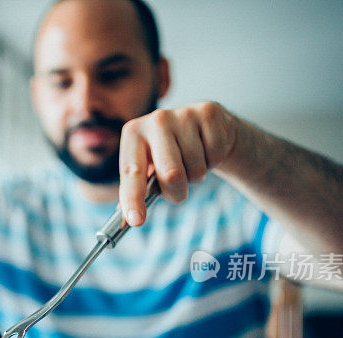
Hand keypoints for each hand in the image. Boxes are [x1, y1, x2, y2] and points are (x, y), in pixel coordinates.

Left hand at [118, 102, 237, 224]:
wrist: (204, 128)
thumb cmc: (169, 155)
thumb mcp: (148, 169)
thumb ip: (136, 192)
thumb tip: (127, 220)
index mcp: (133, 134)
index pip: (131, 172)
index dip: (133, 198)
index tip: (136, 221)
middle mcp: (155, 120)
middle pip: (171, 174)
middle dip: (177, 192)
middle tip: (178, 188)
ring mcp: (183, 114)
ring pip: (196, 168)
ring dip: (196, 175)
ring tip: (192, 161)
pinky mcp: (209, 112)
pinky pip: (215, 155)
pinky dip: (213, 161)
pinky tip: (206, 148)